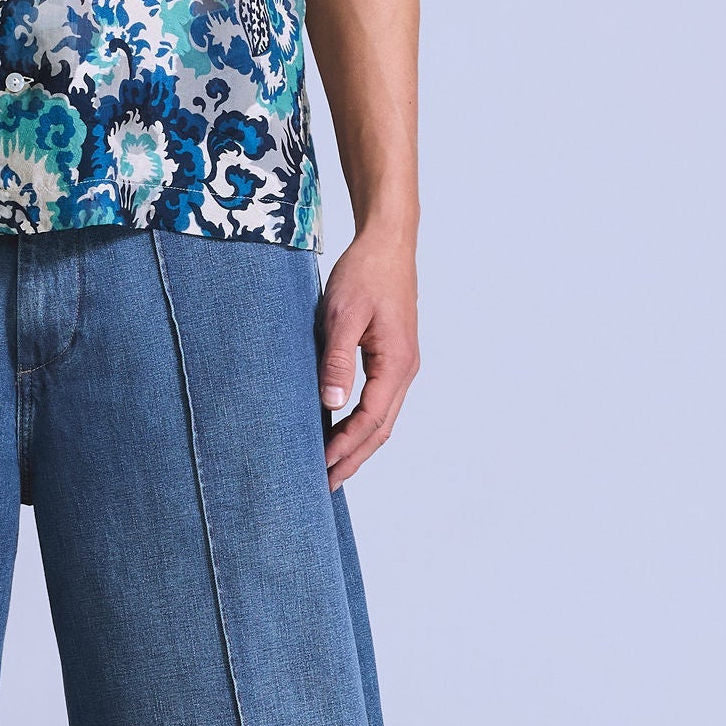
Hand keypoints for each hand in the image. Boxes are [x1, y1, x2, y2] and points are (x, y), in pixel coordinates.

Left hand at [317, 230, 419, 488]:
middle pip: (381, 428)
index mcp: (396, 363)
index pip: (371, 420)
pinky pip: (378, 398)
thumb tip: (330, 403)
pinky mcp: (392, 354)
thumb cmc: (364, 272)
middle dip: (353, 457)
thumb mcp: (342, 313)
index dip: (346, 447)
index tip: (321, 467)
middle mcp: (405, 369)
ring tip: (330, 465)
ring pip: (382, 416)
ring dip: (358, 442)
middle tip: (325, 484)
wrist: (387, 241)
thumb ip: (337, 359)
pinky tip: (339, 425)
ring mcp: (401, 363)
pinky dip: (360, 420)